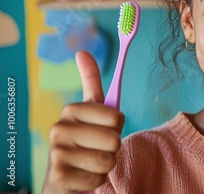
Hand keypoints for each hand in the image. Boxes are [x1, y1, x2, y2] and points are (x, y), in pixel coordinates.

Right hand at [43, 51, 124, 193]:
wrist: (63, 178)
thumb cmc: (84, 141)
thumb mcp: (90, 110)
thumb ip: (90, 81)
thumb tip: (82, 51)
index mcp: (72, 110)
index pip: (117, 117)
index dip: (117, 127)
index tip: (103, 128)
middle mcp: (59, 128)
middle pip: (114, 140)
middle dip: (112, 149)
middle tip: (96, 149)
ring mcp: (56, 152)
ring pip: (107, 160)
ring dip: (106, 166)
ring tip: (90, 163)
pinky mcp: (58, 176)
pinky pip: (98, 178)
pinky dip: (97, 180)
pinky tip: (83, 176)